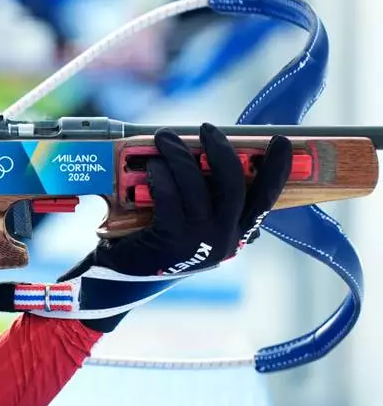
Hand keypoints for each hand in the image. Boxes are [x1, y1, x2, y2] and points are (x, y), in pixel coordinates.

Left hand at [61, 122, 291, 330]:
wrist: (124, 276)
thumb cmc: (160, 241)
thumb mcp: (193, 224)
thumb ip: (208, 200)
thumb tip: (210, 156)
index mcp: (237, 233)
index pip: (265, 199)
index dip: (277, 170)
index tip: (281, 141)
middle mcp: (224, 238)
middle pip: (234, 185)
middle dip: (221, 150)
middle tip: (206, 128)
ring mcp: (199, 241)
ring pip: (197, 186)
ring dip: (180, 156)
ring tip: (165, 138)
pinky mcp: (171, 240)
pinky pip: (169, 197)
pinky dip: (162, 176)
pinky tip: (153, 165)